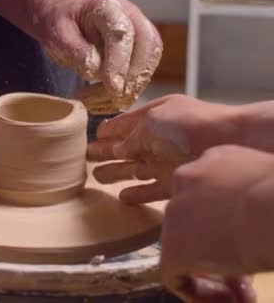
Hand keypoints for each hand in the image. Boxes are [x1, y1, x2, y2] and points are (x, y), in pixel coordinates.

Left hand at [38, 0, 162, 106]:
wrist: (67, 21)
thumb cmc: (62, 24)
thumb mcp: (59, 33)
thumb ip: (75, 49)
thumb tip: (94, 71)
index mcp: (110, 7)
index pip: (122, 34)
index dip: (119, 62)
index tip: (112, 87)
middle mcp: (132, 18)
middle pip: (147, 48)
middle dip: (132, 78)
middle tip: (112, 98)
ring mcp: (140, 35)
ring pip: (148, 64)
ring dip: (129, 89)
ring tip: (100, 103)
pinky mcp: (140, 53)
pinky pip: (141, 74)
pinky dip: (126, 93)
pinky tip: (105, 103)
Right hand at [87, 94, 238, 203]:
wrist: (229, 141)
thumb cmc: (189, 124)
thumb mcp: (152, 122)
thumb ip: (130, 137)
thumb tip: (115, 150)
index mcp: (154, 118)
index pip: (124, 124)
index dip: (108, 131)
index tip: (93, 137)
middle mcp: (159, 139)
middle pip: (126, 148)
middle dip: (105, 152)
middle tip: (86, 158)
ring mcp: (166, 161)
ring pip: (134, 169)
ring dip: (115, 173)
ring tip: (95, 178)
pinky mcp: (174, 182)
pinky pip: (150, 189)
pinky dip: (136, 194)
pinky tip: (121, 197)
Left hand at [159, 145, 273, 301]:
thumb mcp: (271, 179)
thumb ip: (256, 193)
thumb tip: (252, 222)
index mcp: (215, 159)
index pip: (210, 192)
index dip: (229, 222)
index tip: (253, 241)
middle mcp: (187, 179)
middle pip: (195, 220)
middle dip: (219, 249)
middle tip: (247, 275)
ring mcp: (174, 212)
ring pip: (184, 247)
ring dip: (212, 273)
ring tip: (240, 294)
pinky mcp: (173, 246)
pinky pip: (174, 275)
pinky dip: (197, 292)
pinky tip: (227, 299)